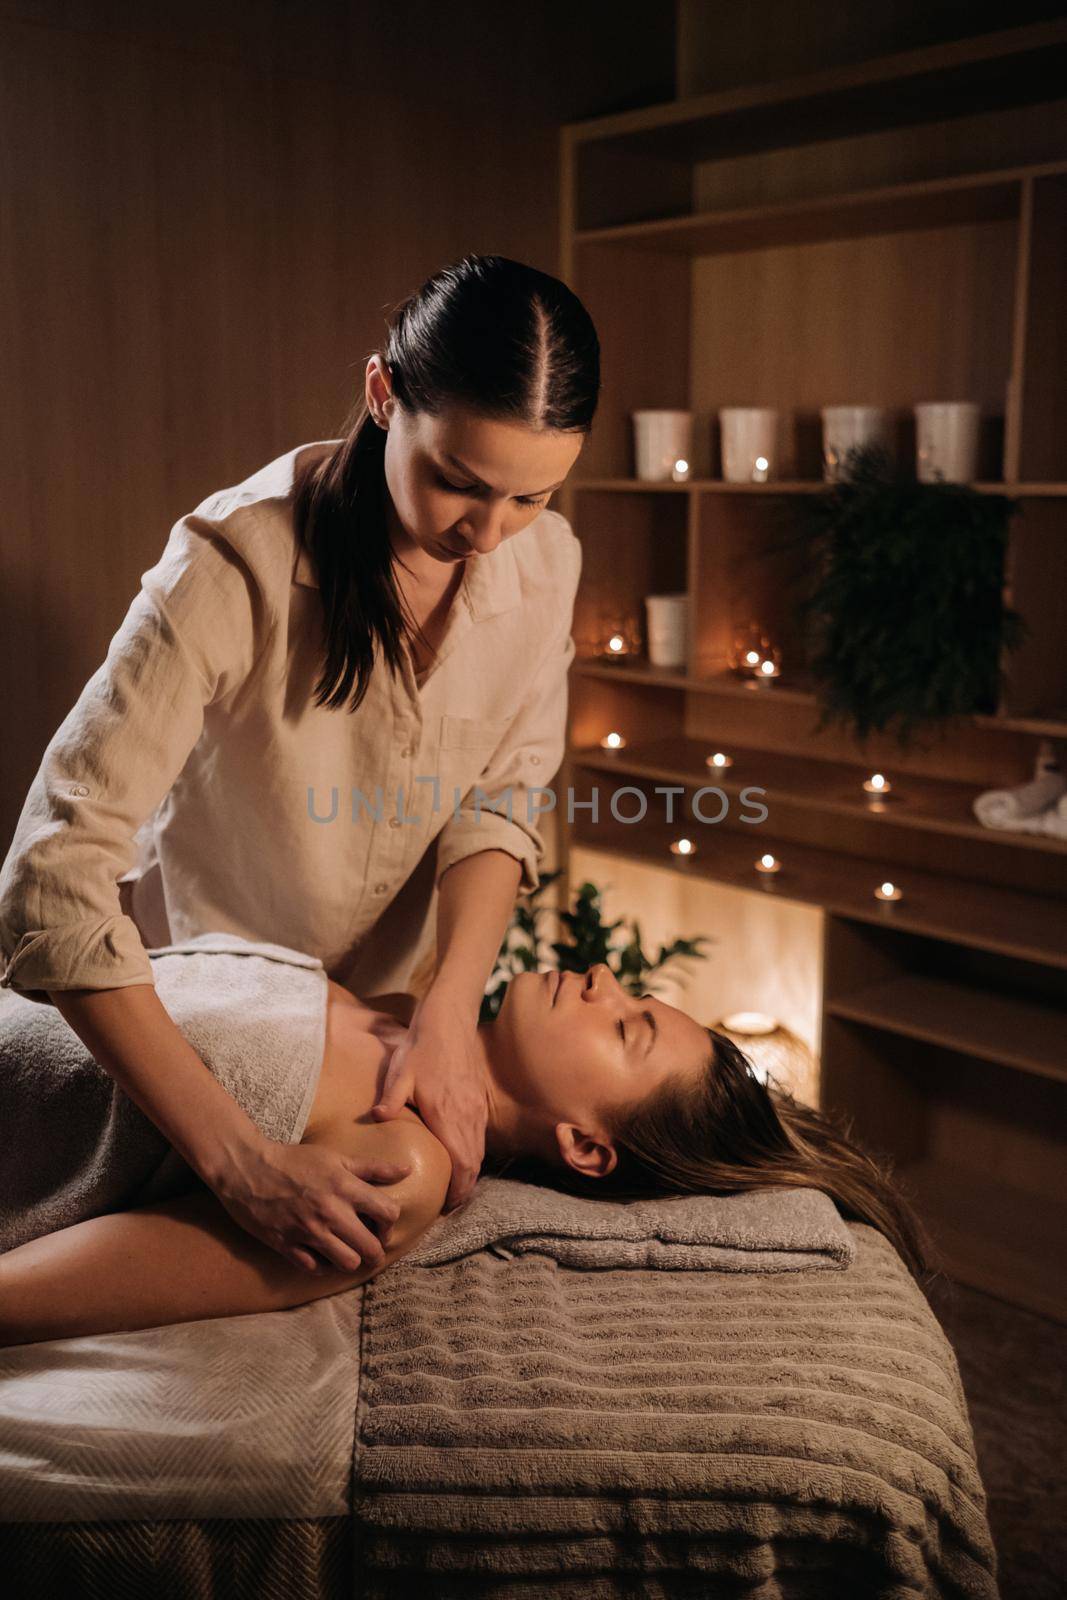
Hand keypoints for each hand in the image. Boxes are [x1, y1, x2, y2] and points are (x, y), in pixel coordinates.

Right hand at [210, 1140, 412, 1273]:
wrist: (247, 1169)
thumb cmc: (294, 1160)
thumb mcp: (336, 1157)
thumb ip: (373, 1168)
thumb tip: (406, 1170)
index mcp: (344, 1187)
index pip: (388, 1213)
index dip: (390, 1221)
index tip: (381, 1222)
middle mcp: (330, 1212)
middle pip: (370, 1248)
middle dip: (376, 1250)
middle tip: (370, 1245)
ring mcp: (307, 1232)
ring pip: (346, 1263)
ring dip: (351, 1259)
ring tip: (347, 1251)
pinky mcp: (286, 1246)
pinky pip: (315, 1269)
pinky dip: (322, 1265)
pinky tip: (321, 1254)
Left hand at [371, 987, 486, 1212]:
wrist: (450, 1020)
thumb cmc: (422, 1046)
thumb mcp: (400, 1071)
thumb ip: (391, 1098)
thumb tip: (378, 1118)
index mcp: (448, 1116)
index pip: (460, 1165)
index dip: (456, 1191)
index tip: (446, 1206)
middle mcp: (468, 1117)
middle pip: (474, 1165)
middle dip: (464, 1189)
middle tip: (448, 1205)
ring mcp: (476, 1109)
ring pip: (479, 1152)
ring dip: (469, 1172)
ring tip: (454, 1187)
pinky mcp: (478, 1099)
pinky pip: (480, 1136)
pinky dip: (473, 1153)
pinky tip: (460, 1155)